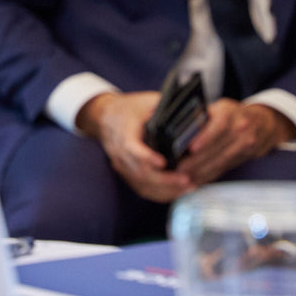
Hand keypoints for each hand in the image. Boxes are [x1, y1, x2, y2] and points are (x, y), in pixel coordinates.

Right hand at [75, 90, 194, 203]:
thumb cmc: (129, 108)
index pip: (131, 149)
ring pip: (142, 185)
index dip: (146, 157)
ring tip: (189, 186)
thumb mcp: (146, 102)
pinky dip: (161, 193)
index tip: (163, 162)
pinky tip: (179, 191)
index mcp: (123, 134)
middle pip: (140, 173)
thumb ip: (165, 108)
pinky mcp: (128, 175)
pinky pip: (143, 189)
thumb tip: (190, 113)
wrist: (105, 117)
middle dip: (165, 180)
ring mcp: (123, 167)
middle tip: (187, 179)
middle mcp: (120, 154)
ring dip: (166, 189)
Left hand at [179, 99, 294, 184]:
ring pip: (220, 161)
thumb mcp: (218, 108)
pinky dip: (209, 176)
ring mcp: (245, 144)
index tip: (190, 149)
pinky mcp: (245, 157)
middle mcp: (240, 128)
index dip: (204, 138)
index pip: (218, 126)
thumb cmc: (232, 114)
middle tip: (178, 170)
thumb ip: (202, 118)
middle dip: (196, 161)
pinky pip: (224, 168)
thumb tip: (178, 131)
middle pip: (217, 148)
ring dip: (201, 172)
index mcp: (229, 112)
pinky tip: (197, 181)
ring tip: (183, 178)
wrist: (263, 123)